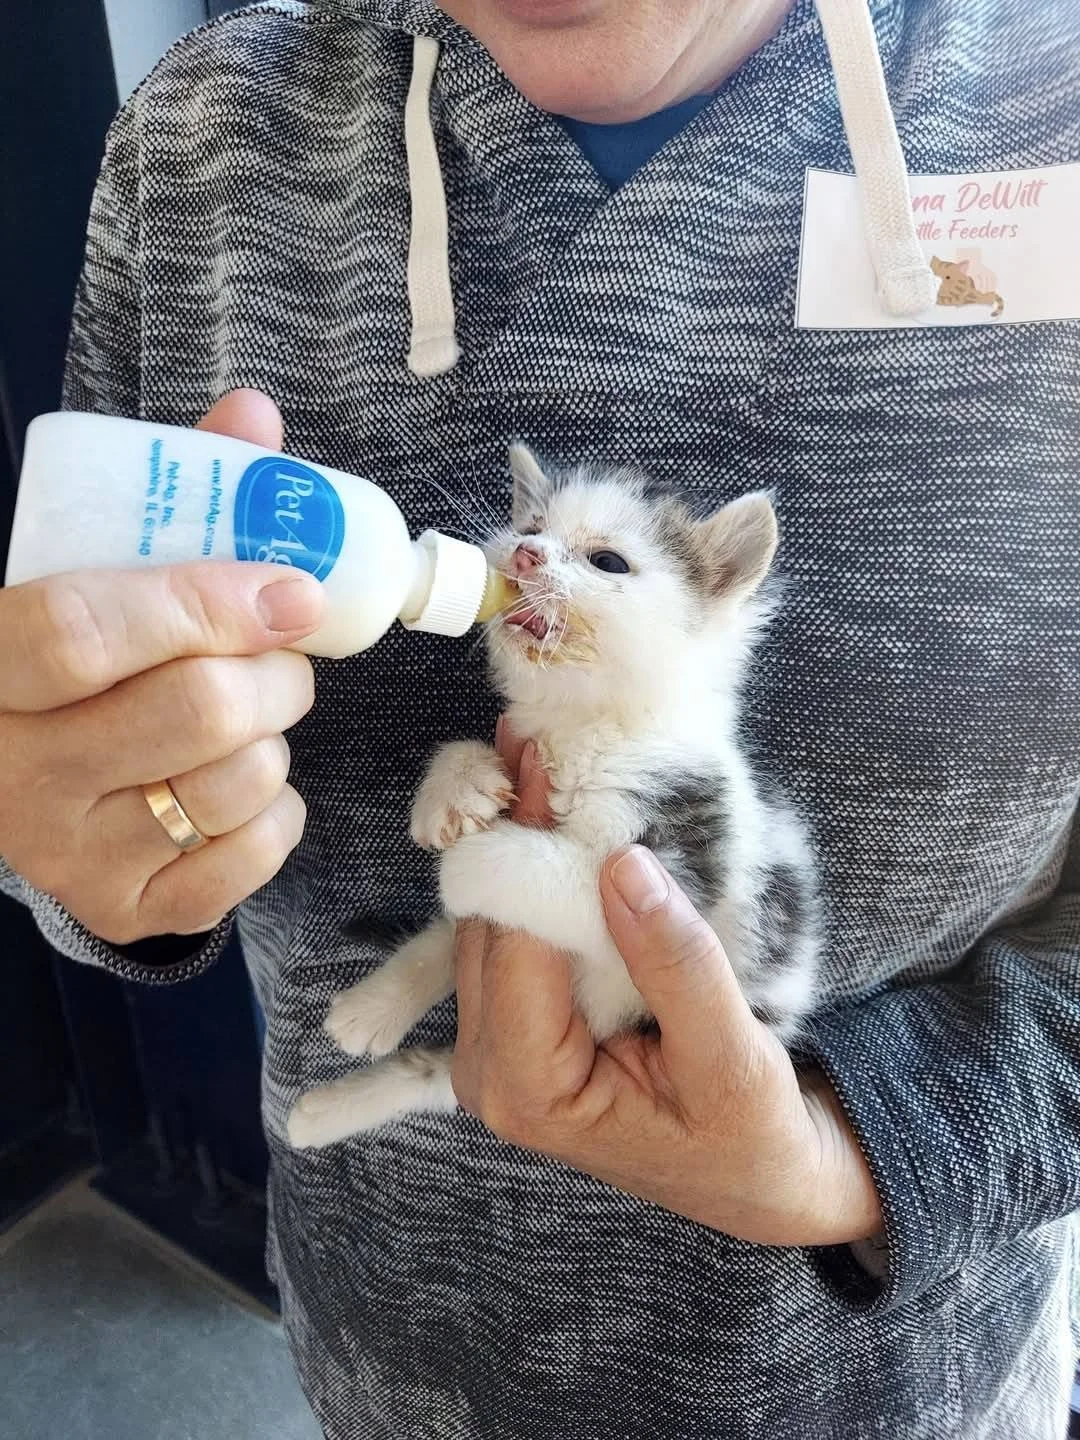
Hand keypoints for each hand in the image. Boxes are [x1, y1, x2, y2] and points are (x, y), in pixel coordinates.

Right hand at [0, 391, 323, 944]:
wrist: (16, 775)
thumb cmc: (70, 659)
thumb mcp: (89, 569)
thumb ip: (169, 495)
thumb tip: (253, 417)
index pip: (86, 632)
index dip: (205, 604)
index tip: (291, 590)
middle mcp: (13, 770)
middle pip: (195, 712)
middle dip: (276, 671)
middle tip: (282, 651)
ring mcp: (68, 851)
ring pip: (237, 782)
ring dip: (276, 736)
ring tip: (248, 716)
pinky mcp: (126, 908)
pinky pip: (256, 853)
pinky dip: (279, 810)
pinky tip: (239, 783)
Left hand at [452, 736, 881, 1246]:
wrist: (754, 1176)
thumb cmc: (747, 1134)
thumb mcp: (730, 1056)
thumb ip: (677, 964)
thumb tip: (623, 862)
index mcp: (529, 1088)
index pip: (512, 943)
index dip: (525, 846)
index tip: (541, 758)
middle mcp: (490, 1071)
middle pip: (483, 926)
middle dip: (509, 831)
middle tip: (533, 734)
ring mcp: (495, 1046)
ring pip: (485, 923)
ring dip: (512, 842)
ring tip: (537, 755)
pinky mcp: (513, 1024)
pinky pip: (506, 936)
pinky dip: (524, 873)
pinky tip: (544, 811)